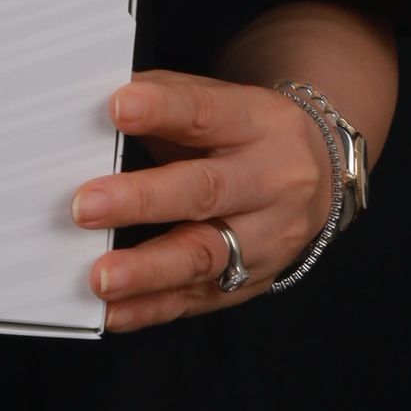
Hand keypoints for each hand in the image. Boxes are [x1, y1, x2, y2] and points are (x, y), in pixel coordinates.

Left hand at [69, 67, 334, 331]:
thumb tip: (96, 101)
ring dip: (147, 270)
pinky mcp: (253, 282)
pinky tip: (114, 311)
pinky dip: (152, 308)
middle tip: (86, 207)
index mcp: (258, 122)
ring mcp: (267, 239)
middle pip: (206, 192)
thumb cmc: (247, 133)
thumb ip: (165, 99)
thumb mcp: (221, 101)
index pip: (206, 113)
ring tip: (102, 277)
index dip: (162, 110)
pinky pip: (199, 300)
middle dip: (142, 201)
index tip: (117, 108)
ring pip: (206, 256)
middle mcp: (271, 182)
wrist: (324, 174)